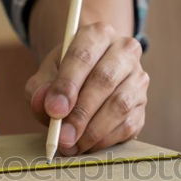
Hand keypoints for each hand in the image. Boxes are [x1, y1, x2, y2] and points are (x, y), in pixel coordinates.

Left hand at [26, 22, 148, 155]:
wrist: (88, 80)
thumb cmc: (65, 77)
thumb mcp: (45, 76)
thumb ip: (39, 89)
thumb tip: (45, 105)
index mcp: (97, 35)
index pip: (83, 56)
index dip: (67, 85)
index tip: (54, 111)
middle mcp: (124, 51)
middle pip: (104, 81)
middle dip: (80, 113)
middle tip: (62, 137)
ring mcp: (138, 78)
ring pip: (119, 105)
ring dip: (92, 131)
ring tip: (71, 145)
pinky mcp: (141, 105)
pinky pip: (127, 125)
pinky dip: (104, 140)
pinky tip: (86, 146)